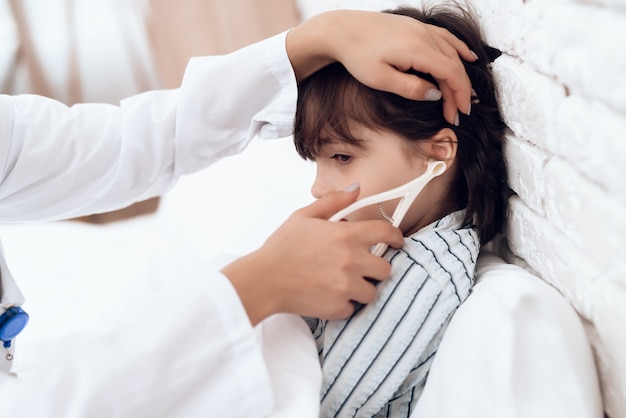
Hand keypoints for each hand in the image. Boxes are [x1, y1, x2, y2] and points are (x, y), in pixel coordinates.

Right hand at [221, 185, 403, 325]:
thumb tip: (356, 190)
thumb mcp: (304, 216)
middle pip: (385, 269)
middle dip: (375, 268)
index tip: (396, 242)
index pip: (386, 233)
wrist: (264, 280)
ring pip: (372, 291)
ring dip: (362, 288)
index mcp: (346, 236)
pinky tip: (328, 295)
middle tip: (360, 267)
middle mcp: (352, 261)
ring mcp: (347, 286)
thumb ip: (334, 202)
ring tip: (342, 283)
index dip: (396, 237)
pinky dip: (344, 303)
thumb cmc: (281, 248)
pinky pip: (353, 308)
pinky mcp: (338, 307)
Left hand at [286, 10, 475, 124]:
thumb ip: (411, 89)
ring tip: (463, 94)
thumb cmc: (357, 56)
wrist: (342, 31)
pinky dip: (459, 48)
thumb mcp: (381, 80)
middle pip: (454, 64)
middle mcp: (423, 35)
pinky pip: (445, 37)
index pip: (451, 73)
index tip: (458, 114)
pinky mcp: (416, 26)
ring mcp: (421, 28)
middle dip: (459, 90)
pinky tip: (467, 56)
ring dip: (459, 74)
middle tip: (457, 113)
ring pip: (452, 52)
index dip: (458, 95)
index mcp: (417, 49)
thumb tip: (435, 94)